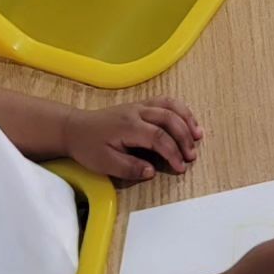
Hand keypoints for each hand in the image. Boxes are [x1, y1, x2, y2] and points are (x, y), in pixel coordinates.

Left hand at [63, 97, 201, 181]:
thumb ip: (129, 167)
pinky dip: (180, 110)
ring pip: (170, 106)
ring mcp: (139, 106)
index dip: (172, 152)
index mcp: (128, 126)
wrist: (75, 128)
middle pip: (169, 118)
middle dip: (184, 137)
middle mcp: (137, 112)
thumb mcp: (104, 163)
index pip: (158, 136)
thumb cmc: (88, 147)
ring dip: (186, 119)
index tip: (181, 167)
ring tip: (198, 135)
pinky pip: (165, 102)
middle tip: (192, 156)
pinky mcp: (140, 105)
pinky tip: (187, 121)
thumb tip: (152, 171)